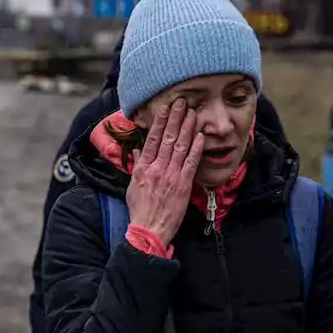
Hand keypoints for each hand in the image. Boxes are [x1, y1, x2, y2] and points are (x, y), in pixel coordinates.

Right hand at [125, 98, 202, 247]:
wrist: (149, 230)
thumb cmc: (140, 210)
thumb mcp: (133, 186)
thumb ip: (138, 165)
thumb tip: (140, 150)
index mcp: (143, 168)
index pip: (152, 139)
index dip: (160, 122)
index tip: (165, 109)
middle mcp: (157, 168)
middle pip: (168, 138)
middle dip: (175, 118)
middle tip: (182, 102)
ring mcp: (171, 175)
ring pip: (180, 147)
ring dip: (187, 128)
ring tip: (192, 113)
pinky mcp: (183, 185)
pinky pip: (191, 163)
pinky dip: (196, 148)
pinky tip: (200, 136)